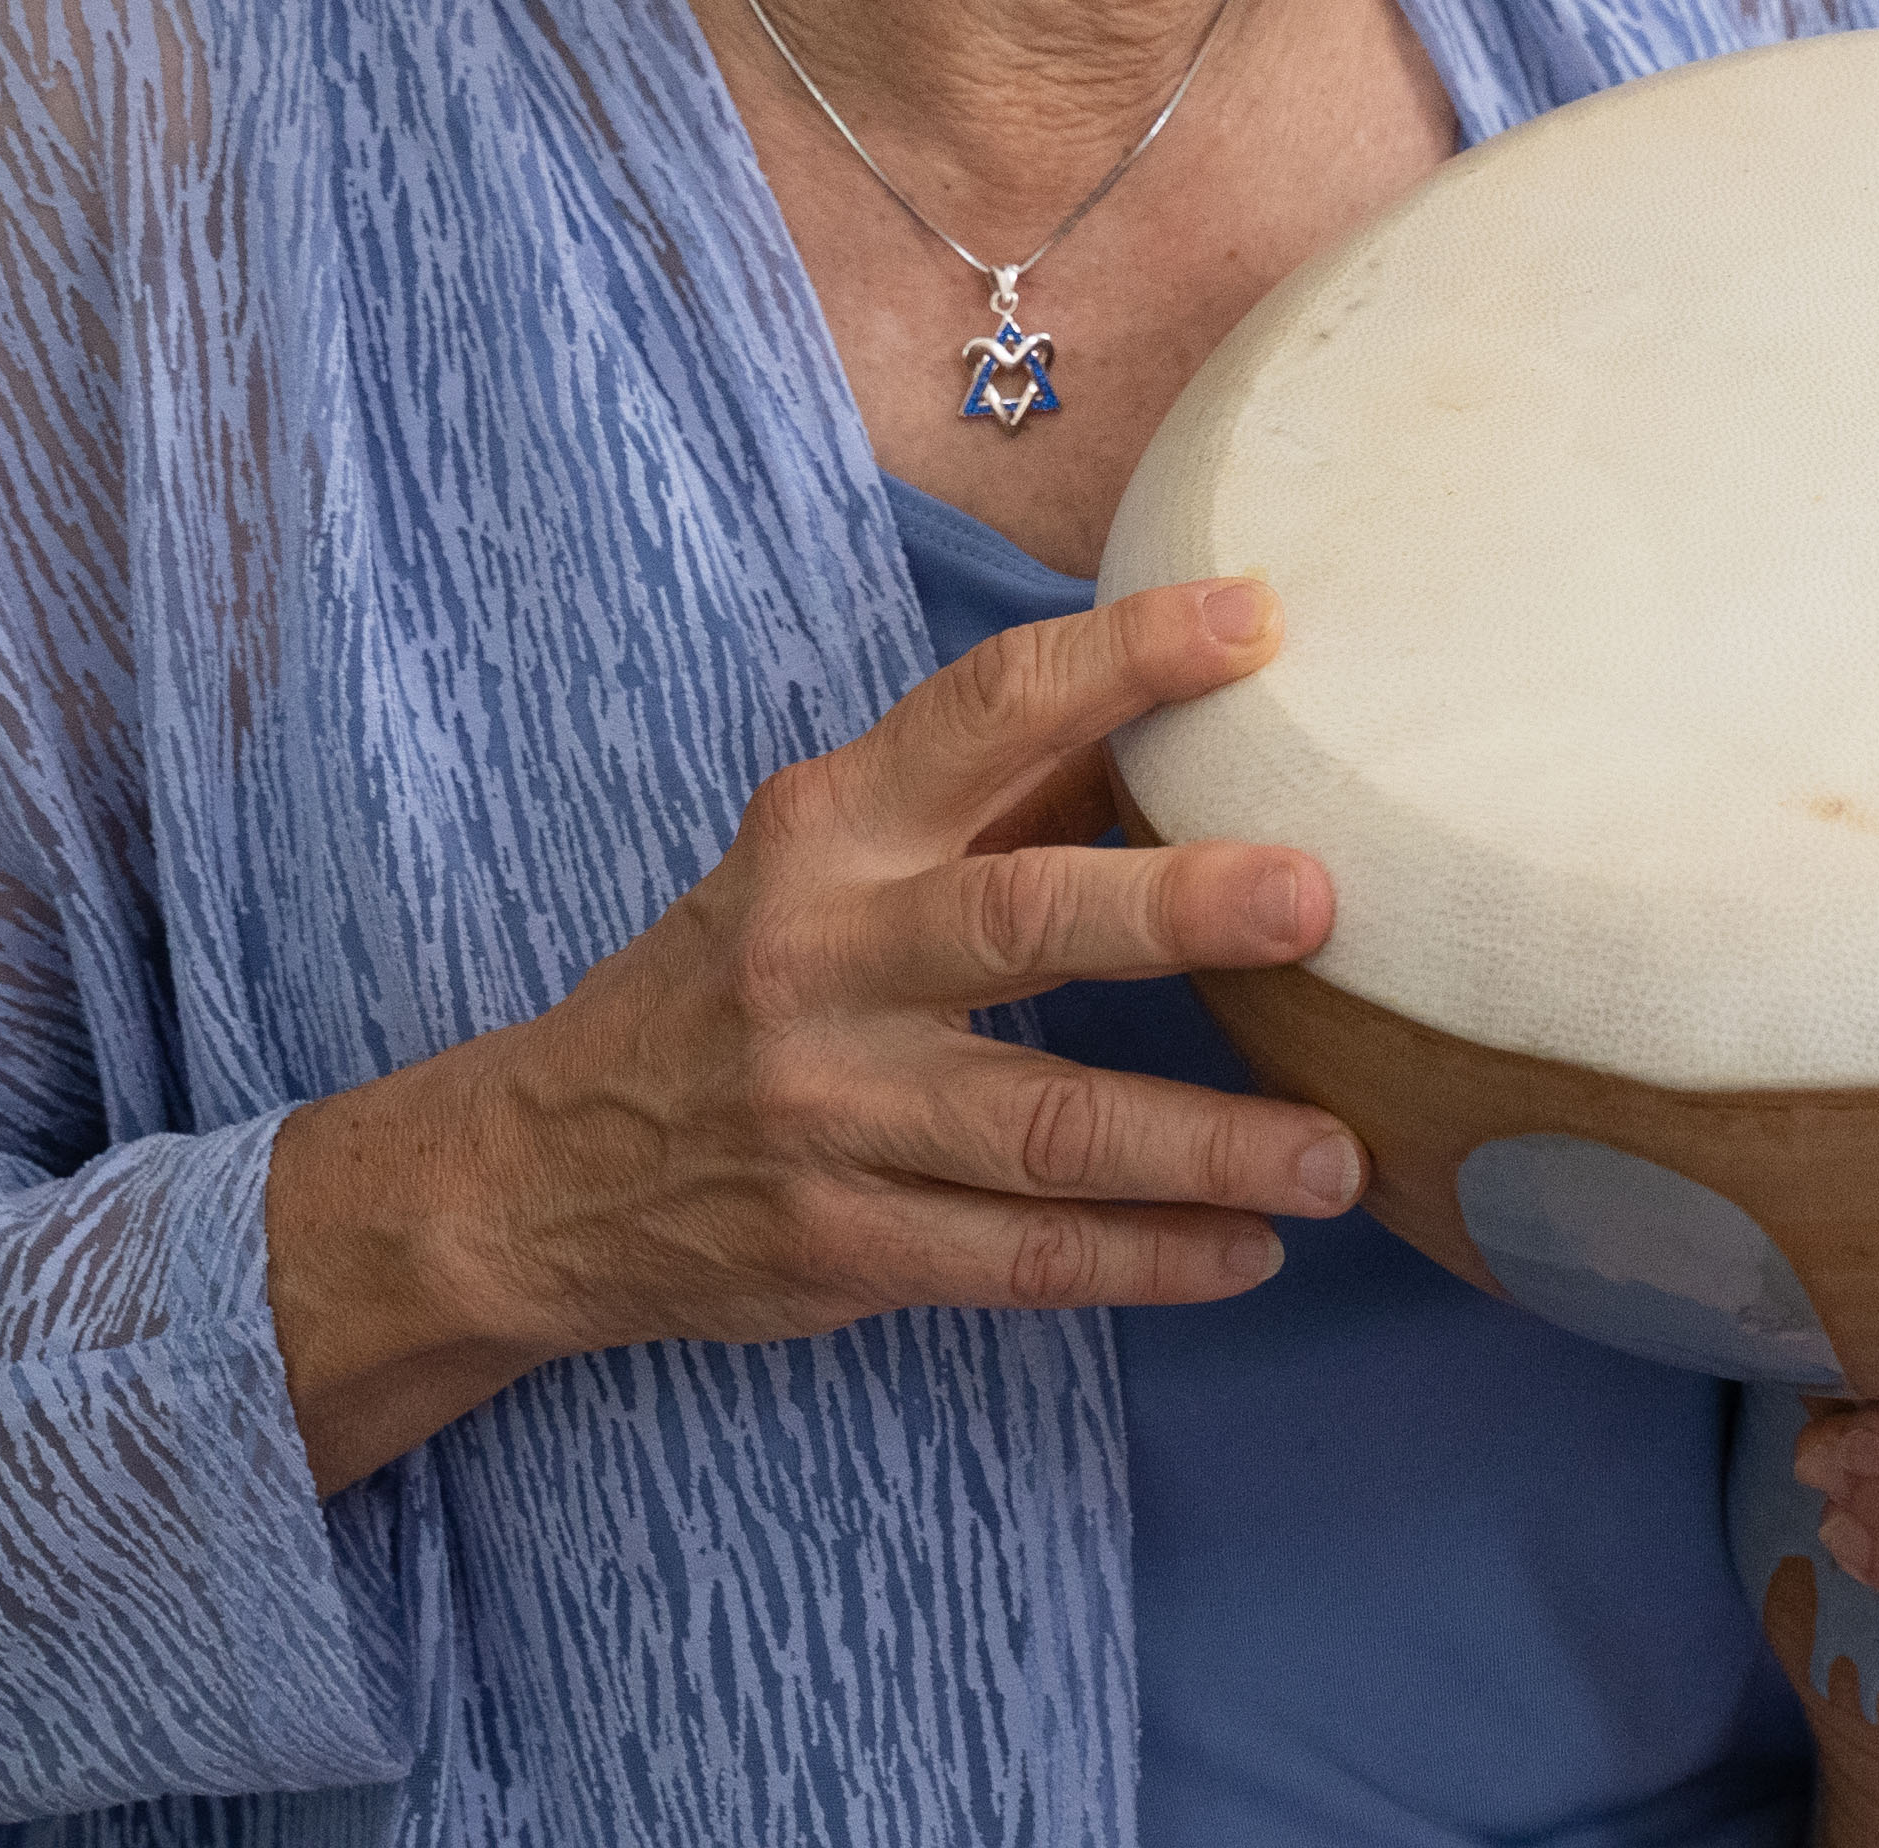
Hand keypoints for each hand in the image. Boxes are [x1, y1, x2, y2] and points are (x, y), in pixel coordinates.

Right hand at [267, 577, 1361, 1487]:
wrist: (537, 1173)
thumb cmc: (730, 979)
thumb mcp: (822, 859)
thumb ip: (987, 801)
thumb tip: (1177, 729)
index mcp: (830, 830)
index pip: (984, 711)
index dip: (1122, 659)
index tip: (1255, 619)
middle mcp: (826, 959)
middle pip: (1019, 919)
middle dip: (1174, 906)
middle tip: (1321, 897)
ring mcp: (832, 1114)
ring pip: (1046, 1128)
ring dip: (1209, 1146)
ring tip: (1342, 1155)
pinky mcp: (843, 1248)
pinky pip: (1023, 1260)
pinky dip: (1148, 1259)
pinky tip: (1249, 1251)